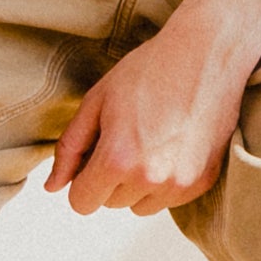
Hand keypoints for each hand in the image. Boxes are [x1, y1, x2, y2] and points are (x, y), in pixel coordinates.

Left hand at [47, 17, 254, 216]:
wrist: (206, 54)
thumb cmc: (148, 71)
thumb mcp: (96, 102)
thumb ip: (70, 149)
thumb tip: (53, 187)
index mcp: (117, 159)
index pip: (81, 203)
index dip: (81, 179)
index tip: (93, 155)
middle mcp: (151, 179)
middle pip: (110, 203)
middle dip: (109, 178)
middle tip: (126, 137)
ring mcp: (181, 184)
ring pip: (139, 205)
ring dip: (137, 184)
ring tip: (149, 142)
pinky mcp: (203, 182)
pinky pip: (168, 200)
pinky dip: (164, 182)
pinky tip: (171, 145)